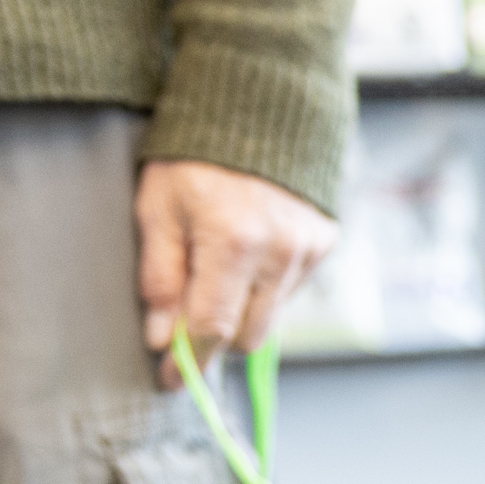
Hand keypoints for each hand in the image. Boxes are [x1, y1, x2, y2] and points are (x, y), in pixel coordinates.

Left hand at [137, 160, 338, 380]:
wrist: (258, 102)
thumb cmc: (194, 152)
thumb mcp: (159, 206)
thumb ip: (161, 276)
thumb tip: (162, 338)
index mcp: (233, 242)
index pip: (212, 327)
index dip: (189, 361)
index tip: (171, 381)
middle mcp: (280, 252)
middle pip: (247, 337)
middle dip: (216, 337)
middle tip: (187, 320)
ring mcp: (308, 249)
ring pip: (272, 318)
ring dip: (242, 312)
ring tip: (218, 273)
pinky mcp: (325, 242)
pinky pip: (291, 291)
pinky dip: (265, 287)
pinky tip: (249, 253)